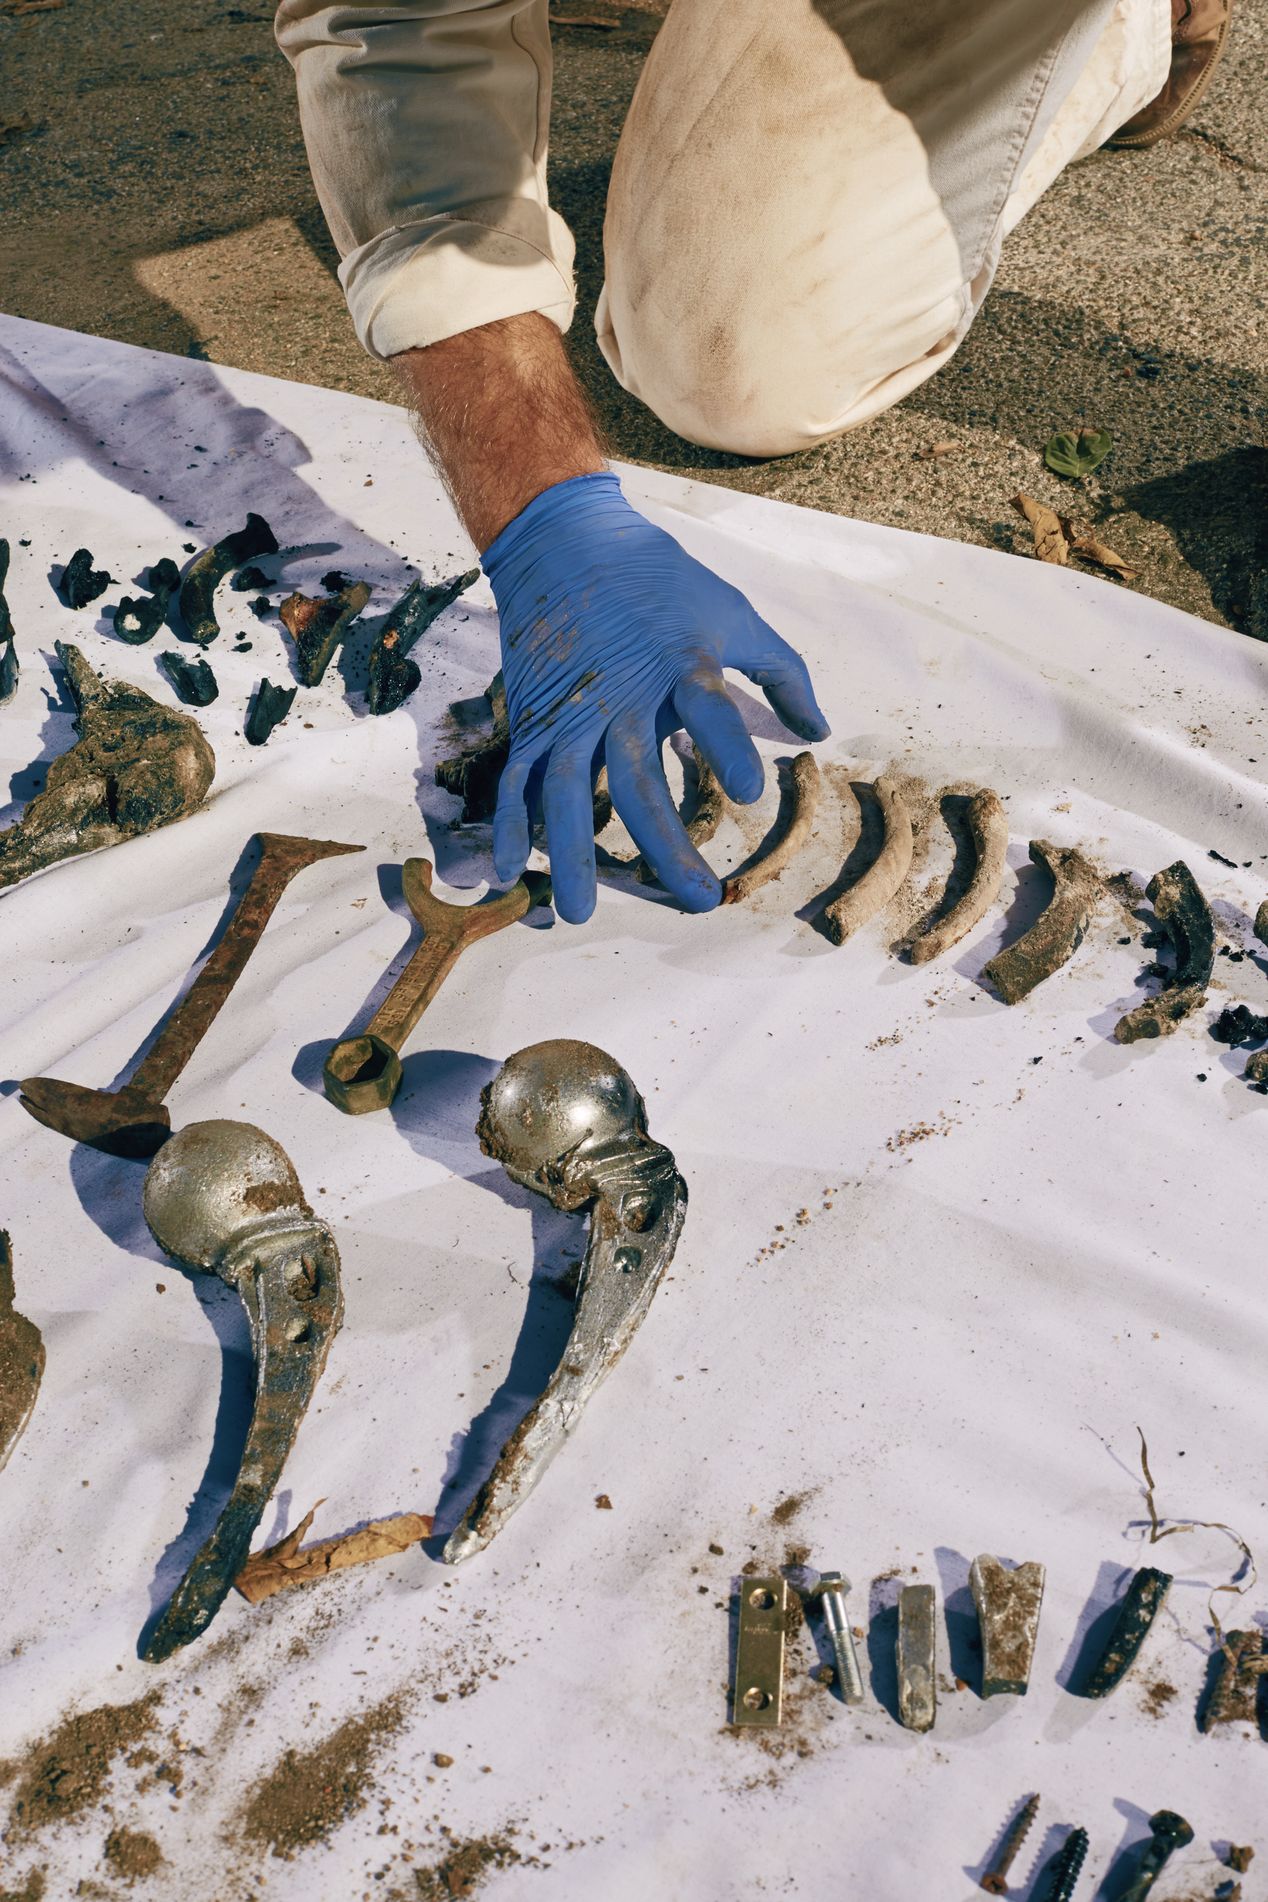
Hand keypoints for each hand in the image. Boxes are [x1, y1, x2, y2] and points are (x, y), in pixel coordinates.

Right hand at [483, 471, 829, 922]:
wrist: (564, 541)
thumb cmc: (659, 580)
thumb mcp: (733, 613)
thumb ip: (782, 673)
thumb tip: (818, 732)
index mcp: (679, 664)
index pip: (708, 709)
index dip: (727, 748)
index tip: (749, 793)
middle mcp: (620, 696)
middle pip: (638, 778)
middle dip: (665, 844)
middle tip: (698, 899)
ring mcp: (569, 712)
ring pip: (564, 792)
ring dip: (572, 854)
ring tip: (580, 913)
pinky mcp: (534, 719)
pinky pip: (516, 778)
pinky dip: (509, 824)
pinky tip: (513, 871)